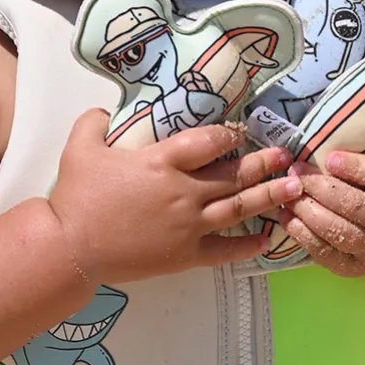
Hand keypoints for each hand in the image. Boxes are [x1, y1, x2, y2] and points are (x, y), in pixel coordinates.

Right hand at [49, 109, 300, 285]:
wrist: (71, 246)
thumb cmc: (77, 193)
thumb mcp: (80, 146)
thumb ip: (95, 121)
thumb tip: (105, 110)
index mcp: (162, 160)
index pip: (209, 141)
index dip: (229, 134)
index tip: (241, 130)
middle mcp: (183, 190)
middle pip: (232, 174)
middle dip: (262, 163)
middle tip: (287, 155)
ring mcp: (187, 225)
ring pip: (237, 208)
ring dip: (268, 196)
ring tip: (293, 188)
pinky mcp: (184, 254)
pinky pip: (224, 249)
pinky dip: (247, 245)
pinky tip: (266, 239)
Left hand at [276, 151, 364, 276]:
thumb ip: (362, 149)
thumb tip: (323, 127)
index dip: (358, 168)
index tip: (330, 158)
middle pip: (360, 208)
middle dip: (322, 188)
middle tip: (296, 171)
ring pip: (341, 233)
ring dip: (309, 211)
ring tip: (287, 193)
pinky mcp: (352, 267)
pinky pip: (326, 254)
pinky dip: (302, 234)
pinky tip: (286, 216)